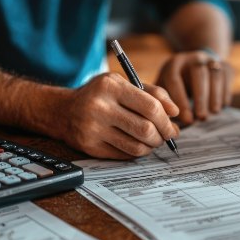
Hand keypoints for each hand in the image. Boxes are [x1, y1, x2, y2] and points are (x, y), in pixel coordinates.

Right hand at [57, 73, 179, 158]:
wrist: (63, 111)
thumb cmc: (100, 95)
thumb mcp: (123, 84)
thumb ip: (153, 94)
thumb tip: (176, 112)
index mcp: (111, 86)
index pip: (150, 107)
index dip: (167, 120)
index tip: (173, 127)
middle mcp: (100, 107)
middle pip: (145, 129)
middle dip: (162, 136)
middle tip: (165, 137)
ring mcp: (93, 129)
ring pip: (137, 146)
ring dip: (151, 147)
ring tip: (152, 141)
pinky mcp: (90, 147)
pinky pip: (125, 155)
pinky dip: (137, 152)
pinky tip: (136, 144)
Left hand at [157, 50, 233, 124]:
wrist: (196, 64)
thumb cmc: (177, 84)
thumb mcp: (167, 88)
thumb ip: (166, 103)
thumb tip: (171, 126)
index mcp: (174, 63)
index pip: (175, 80)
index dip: (181, 101)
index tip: (187, 120)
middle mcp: (193, 58)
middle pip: (198, 74)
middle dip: (201, 98)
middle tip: (202, 117)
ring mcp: (210, 60)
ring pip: (215, 75)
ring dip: (215, 96)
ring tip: (213, 112)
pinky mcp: (225, 65)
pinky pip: (227, 77)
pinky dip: (225, 92)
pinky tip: (222, 106)